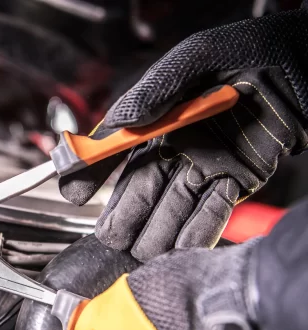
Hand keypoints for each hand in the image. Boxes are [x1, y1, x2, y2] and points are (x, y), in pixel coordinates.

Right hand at [60, 8, 307, 260]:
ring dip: (160, 232)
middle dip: (125, 218)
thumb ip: (157, 88)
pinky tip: (183, 245)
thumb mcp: (197, 58)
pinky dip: (198, 231)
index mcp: (158, 116)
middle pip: (140, 190)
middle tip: (114, 238)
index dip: (91, 173)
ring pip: (173, 209)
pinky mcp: (236, 180)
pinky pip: (211, 213)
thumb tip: (121, 122)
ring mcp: (205, 164)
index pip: (114, 151)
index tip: (73, 193)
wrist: (305, 62)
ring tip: (146, 252)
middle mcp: (176, 144)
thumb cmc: (254, 48)